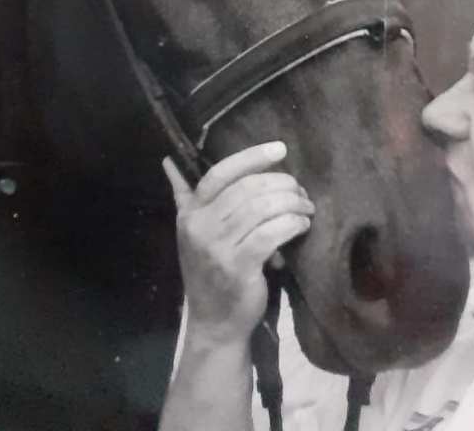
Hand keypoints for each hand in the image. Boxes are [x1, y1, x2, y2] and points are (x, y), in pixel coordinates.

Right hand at [162, 142, 313, 343]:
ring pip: (262, 208)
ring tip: (305, 207)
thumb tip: (167, 162)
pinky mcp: (239, 267)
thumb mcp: (192, 232)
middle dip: (281, 183)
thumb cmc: (210, 272)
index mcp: (190, 213)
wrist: (214, 324)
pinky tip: (302, 225)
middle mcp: (199, 227)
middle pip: (248, 188)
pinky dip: (292, 224)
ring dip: (292, 203)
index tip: (280, 149)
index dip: (252, 157)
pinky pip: (271, 233)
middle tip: (300, 190)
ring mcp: (217, 248)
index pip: (220, 173)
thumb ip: (183, 196)